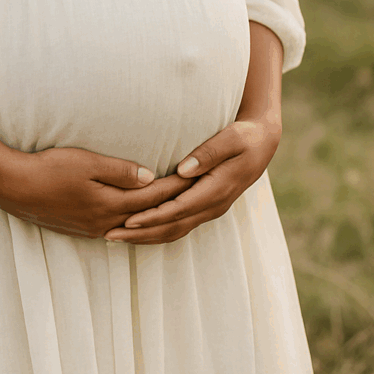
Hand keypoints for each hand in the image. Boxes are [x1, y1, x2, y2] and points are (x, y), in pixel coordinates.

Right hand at [0, 146, 196, 239]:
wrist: (15, 188)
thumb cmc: (49, 169)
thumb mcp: (86, 162)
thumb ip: (119, 171)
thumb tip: (150, 176)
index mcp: (110, 205)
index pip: (153, 197)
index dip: (176, 187)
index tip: (197, 176)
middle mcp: (106, 223)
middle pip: (148, 216)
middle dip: (173, 205)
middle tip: (197, 193)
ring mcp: (94, 229)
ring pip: (134, 228)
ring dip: (156, 218)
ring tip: (177, 210)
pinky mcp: (83, 228)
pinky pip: (119, 229)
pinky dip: (136, 224)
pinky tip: (140, 220)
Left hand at [102, 112, 282, 243]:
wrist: (263, 144)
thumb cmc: (245, 136)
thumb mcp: (232, 139)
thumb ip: (208, 153)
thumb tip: (184, 169)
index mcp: (217, 191)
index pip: (178, 209)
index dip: (152, 216)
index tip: (128, 220)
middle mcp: (212, 206)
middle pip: (171, 227)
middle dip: (140, 233)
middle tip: (109, 235)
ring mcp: (209, 209)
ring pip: (173, 231)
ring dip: (145, 237)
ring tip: (115, 237)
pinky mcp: (205, 206)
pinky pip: (178, 225)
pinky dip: (156, 230)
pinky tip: (137, 230)